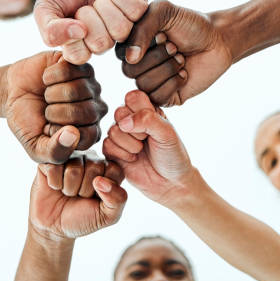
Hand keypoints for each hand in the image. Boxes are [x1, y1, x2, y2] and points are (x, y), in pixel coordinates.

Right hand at [4, 52, 107, 163]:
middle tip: (46, 110)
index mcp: (89, 133)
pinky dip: (50, 75)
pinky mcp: (80, 64)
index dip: (62, 131)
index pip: (88, 136)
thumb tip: (74, 134)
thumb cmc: (27, 122)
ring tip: (47, 94)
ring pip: (78, 89)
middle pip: (86, 111)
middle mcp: (96, 109)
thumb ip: (55, 152)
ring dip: (52, 93)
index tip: (48, 128)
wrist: (13, 94)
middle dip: (56, 111)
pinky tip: (47, 79)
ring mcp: (90, 84)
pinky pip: (70, 69)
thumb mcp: (35, 147)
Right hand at [30, 151, 125, 239]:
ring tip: (67, 192)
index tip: (97, 198)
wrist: (54, 227)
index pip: (113, 170)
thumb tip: (101, 180)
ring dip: (69, 188)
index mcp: (108, 168)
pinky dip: (55, 184)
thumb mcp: (108, 216)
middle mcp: (90, 158)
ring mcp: (70, 157)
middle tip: (79, 196)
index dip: (105, 190)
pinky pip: (54, 168)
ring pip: (73, 169)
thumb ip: (117, 199)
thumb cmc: (84, 218)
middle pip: (94, 167)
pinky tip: (55, 187)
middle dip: (85, 190)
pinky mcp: (50, 159)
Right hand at [34, 0, 147, 63]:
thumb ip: (50, 29)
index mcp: (80, 43)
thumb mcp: (45, 6)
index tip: (69, 16)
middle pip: (102, 44)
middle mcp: (103, 37)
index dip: (73, 36)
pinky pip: (138, 12)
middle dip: (89, 19)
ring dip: (106, 8)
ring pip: (122, 30)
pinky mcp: (138, 6)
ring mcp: (122, 23)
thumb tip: (78, 34)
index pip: (79, 56)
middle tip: (84, 5)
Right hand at [102, 90, 194, 205]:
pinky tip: (133, 159)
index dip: (140, 112)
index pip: (132, 97)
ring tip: (141, 151)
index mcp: (146, 109)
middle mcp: (131, 119)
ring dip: (129, 144)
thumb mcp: (167, 134)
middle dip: (135, 131)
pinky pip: (106, 145)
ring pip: (112, 130)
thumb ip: (148, 120)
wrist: (171, 183)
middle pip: (119, 113)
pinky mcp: (112, 151)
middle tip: (147, 140)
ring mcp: (121, 135)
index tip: (154, 126)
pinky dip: (122, 154)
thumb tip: (123, 123)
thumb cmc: (173, 155)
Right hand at [115, 0, 232, 106]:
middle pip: (129, 71)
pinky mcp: (165, 97)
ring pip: (144, 85)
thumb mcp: (163, 12)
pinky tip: (184, 74)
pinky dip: (173, 84)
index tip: (162, 33)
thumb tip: (130, 59)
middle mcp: (138, 65)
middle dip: (156, 57)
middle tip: (175, 47)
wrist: (218, 40)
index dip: (141, 44)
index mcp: (132, 45)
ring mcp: (151, 82)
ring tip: (181, 59)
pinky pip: (157, 98)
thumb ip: (142, 29)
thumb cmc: (190, 24)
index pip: (120, 53)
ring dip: (167, 69)